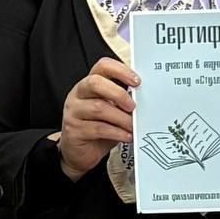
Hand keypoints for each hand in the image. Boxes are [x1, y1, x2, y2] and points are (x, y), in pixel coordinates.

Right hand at [57, 57, 137, 178]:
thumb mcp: (112, 110)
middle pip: (95, 83)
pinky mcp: (74, 130)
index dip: (120, 70)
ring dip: (121, 118)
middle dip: (118, 93)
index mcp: (90, 84)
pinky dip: (116, 132)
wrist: (81, 152)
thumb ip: (123, 100)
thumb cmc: (99, 127)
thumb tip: (146, 97)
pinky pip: (97, 129)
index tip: (137, 81)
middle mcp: (79, 94)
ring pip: (98, 108)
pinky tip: (126, 136)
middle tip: (133, 106)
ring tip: (132, 125)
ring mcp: (74, 111)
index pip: (102, 66)